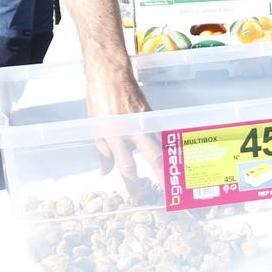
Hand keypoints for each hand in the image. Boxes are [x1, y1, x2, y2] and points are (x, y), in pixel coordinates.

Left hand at [84, 70, 163, 201]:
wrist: (111, 74)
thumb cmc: (100, 99)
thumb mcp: (95, 128)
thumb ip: (102, 152)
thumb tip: (105, 172)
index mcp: (116, 136)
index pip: (127, 167)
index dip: (133, 184)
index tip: (138, 196)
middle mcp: (133, 131)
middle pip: (153, 158)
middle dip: (163, 176)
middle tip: (170, 191)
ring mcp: (145, 122)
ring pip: (162, 146)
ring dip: (169, 162)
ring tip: (177, 176)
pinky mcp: (152, 115)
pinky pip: (161, 134)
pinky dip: (166, 147)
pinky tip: (171, 155)